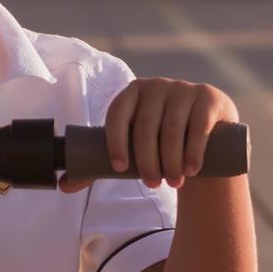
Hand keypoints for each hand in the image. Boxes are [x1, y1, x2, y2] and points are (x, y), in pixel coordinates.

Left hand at [78, 78, 238, 190]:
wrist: (206, 136)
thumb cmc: (158, 144)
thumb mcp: (130, 151)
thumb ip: (97, 166)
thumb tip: (63, 185)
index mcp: (131, 93)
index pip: (117, 115)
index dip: (115, 142)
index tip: (118, 169)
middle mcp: (156, 86)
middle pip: (144, 127)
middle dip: (146, 161)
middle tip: (153, 184)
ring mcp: (184, 89)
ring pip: (171, 130)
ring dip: (170, 161)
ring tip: (173, 182)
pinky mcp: (209, 98)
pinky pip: (198, 125)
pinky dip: (193, 151)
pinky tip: (191, 169)